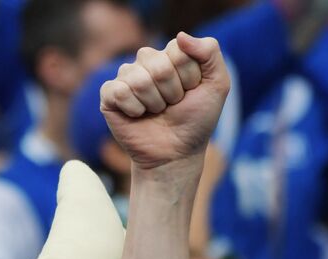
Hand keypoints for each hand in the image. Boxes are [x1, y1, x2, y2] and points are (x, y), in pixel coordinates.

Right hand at [100, 34, 229, 171]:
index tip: (190, 92)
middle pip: (159, 65)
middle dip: (172, 92)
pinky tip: (138, 116)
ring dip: (154, 103)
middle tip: (173, 105)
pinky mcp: (109, 95)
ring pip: (139, 79)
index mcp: (171, 53)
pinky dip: (134, 110)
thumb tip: (180, 35)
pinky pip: (119, 92)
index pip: (178, 51)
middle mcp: (147, 61)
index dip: (189, 77)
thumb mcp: (217, 84)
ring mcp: (127, 77)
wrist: (176, 153)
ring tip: (157, 112)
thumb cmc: (196, 120)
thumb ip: (210, 52)